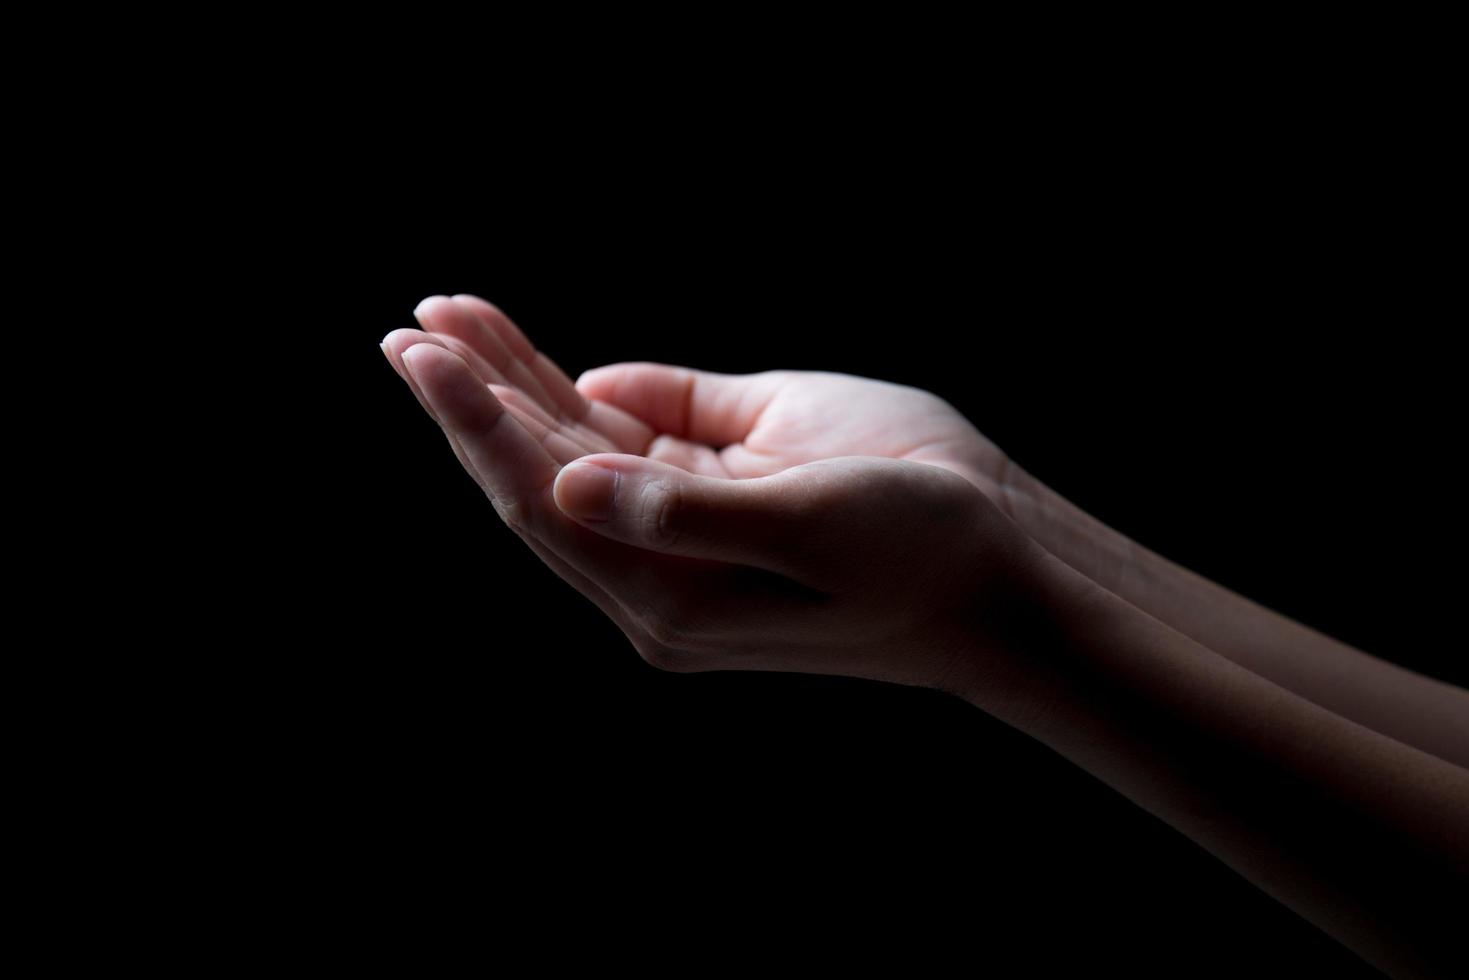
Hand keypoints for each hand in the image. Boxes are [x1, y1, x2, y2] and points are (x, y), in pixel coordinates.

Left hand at [381, 295, 1037, 691]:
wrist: (1004, 565)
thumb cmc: (925, 553)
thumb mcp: (816, 527)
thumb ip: (687, 512)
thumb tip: (569, 486)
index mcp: (669, 594)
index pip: (545, 501)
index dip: (479, 427)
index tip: (425, 354)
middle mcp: (661, 566)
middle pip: (540, 476)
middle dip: (473, 401)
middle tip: (410, 331)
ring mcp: (686, 525)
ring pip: (575, 450)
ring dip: (513, 386)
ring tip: (448, 321)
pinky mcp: (720, 481)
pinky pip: (631, 431)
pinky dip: (579, 390)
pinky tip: (531, 360)